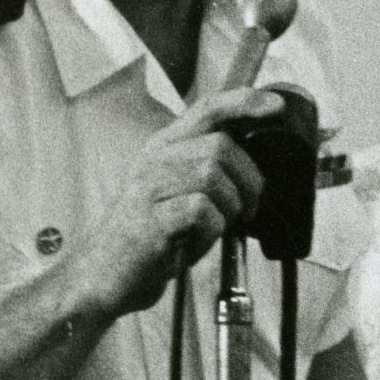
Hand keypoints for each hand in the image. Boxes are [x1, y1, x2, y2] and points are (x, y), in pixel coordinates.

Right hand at [60, 89, 281, 320]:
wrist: (102, 277)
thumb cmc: (150, 235)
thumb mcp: (180, 191)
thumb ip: (212, 170)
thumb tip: (262, 162)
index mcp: (163, 147)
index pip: (208, 108)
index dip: (245, 102)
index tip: (276, 106)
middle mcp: (154, 160)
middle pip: (221, 146)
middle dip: (249, 180)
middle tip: (247, 208)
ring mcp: (148, 189)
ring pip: (213, 176)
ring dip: (230, 207)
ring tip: (216, 227)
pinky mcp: (150, 221)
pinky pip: (202, 212)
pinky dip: (211, 232)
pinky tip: (193, 243)